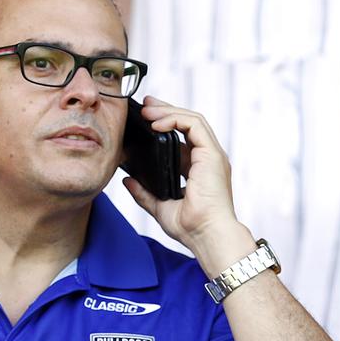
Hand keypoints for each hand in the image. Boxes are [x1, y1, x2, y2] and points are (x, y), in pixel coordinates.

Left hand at [122, 96, 257, 272]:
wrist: (206, 236)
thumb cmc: (190, 227)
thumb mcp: (159, 206)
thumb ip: (144, 192)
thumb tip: (127, 180)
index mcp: (197, 168)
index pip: (183, 137)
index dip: (165, 124)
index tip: (145, 118)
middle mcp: (207, 158)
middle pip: (188, 124)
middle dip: (166, 110)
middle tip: (145, 104)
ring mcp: (212, 155)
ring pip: (192, 120)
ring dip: (168, 112)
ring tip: (147, 110)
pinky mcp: (212, 155)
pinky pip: (195, 126)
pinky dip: (176, 120)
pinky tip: (157, 123)